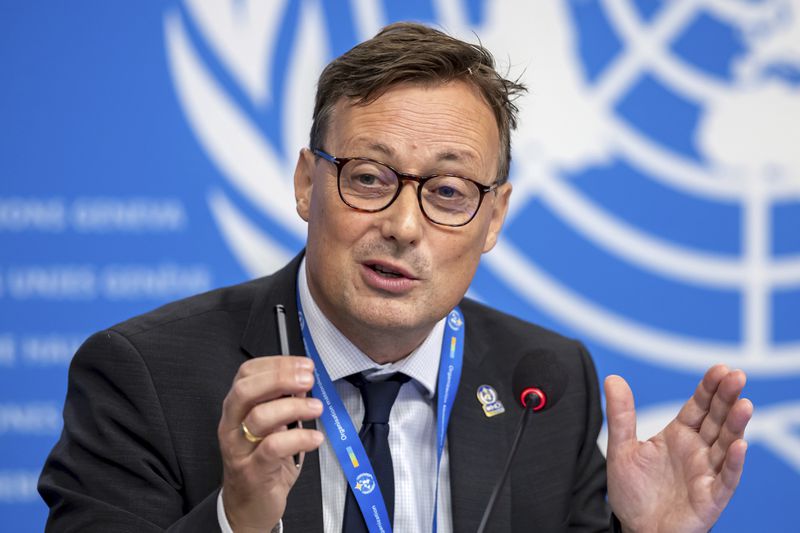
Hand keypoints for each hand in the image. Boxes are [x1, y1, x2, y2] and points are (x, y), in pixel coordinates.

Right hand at [219, 356, 323, 532]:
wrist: (247, 506)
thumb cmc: (262, 461)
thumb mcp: (272, 427)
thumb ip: (283, 403)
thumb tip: (303, 380)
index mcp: (236, 409)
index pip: (247, 374)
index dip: (276, 364)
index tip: (304, 364)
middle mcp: (232, 425)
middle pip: (246, 390)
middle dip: (280, 378)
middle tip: (308, 379)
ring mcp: (239, 449)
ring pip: (260, 417)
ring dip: (294, 407)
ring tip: (317, 408)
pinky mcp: (253, 471)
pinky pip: (274, 448)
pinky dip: (299, 438)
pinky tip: (315, 438)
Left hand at [605, 365, 752, 532]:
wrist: (636, 529)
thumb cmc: (633, 492)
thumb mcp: (622, 449)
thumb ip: (621, 415)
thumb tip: (613, 378)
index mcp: (679, 435)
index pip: (699, 406)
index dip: (709, 388)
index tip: (720, 369)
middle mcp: (698, 451)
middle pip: (717, 419)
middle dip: (727, 398)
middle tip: (737, 375)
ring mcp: (707, 473)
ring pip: (726, 444)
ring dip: (736, 424)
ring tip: (744, 403)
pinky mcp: (711, 497)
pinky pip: (726, 479)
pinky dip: (733, 463)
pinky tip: (739, 445)